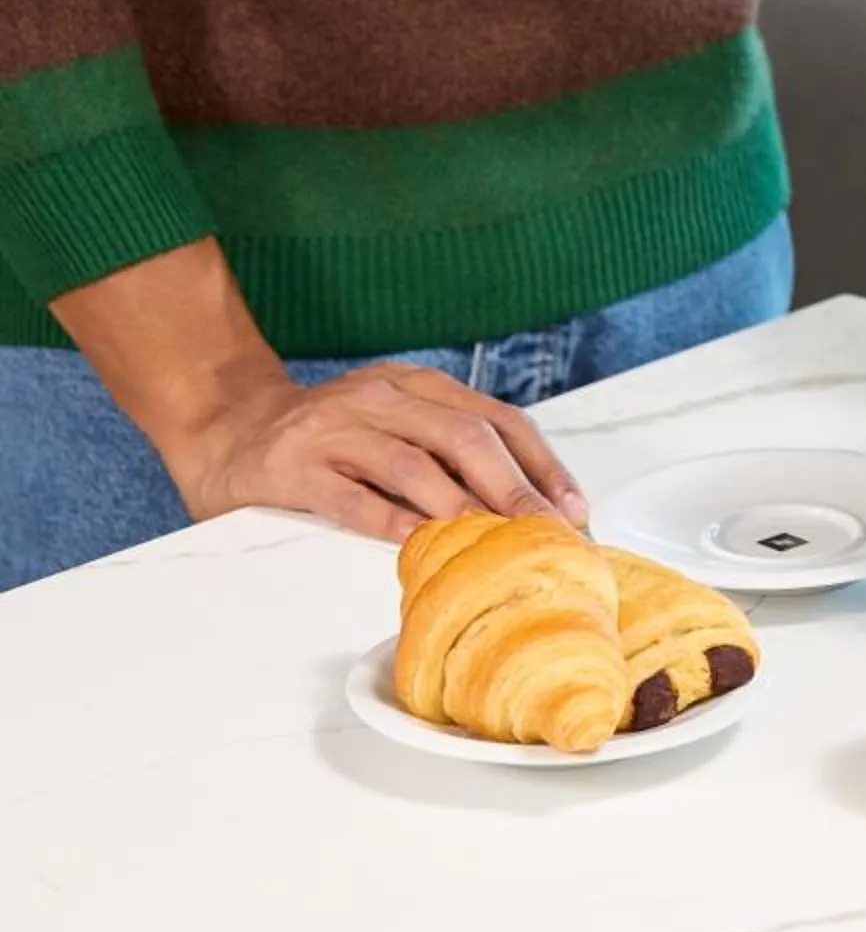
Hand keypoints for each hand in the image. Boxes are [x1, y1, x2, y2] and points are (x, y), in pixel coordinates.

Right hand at [162, 359, 592, 548]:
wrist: (226, 426)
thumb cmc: (325, 436)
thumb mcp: (392, 421)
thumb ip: (447, 446)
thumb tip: (529, 504)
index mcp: (414, 386)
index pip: (495, 418)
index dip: (540, 463)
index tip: (572, 508)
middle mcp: (379, 398)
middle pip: (464, 438)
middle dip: (514, 489)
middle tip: (546, 534)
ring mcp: (334, 429)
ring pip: (413, 464)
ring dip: (463, 507)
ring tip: (497, 545)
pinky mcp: (293, 467)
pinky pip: (351, 496)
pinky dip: (390, 521)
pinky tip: (420, 545)